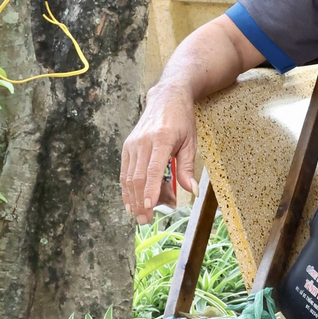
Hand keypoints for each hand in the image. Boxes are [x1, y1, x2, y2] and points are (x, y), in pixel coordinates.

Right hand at [120, 88, 197, 222]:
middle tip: (145, 220)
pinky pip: (125, 171)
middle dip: (140, 201)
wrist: (166, 98)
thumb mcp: (191, 141)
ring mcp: (133, 144)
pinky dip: (127, 188)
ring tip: (138, 216)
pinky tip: (130, 202)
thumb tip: (192, 191)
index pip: (153, 170)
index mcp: (161, 139)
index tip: (149, 206)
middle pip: (138, 177)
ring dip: (132, 198)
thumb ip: (188, 167)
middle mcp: (143, 142)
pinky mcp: (127, 146)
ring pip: (129, 176)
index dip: (151, 190)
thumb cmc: (182, 119)